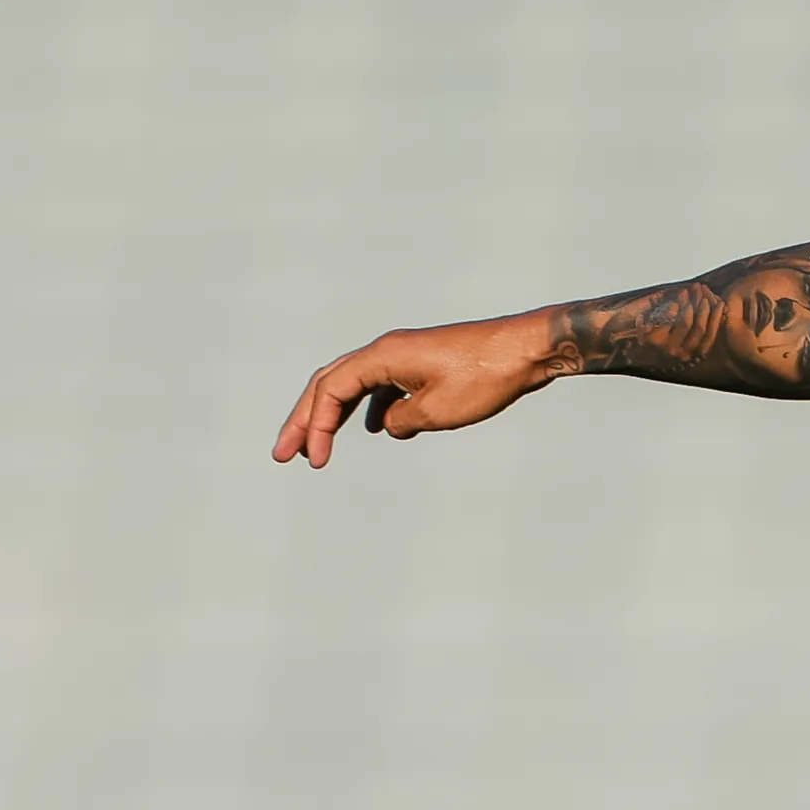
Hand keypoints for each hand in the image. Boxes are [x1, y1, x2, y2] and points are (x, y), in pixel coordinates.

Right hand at [272, 310, 554, 465]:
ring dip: (334, 415)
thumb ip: (402, 421)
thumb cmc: (485, 377)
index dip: (316, 426)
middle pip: (330, 384)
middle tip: (283, 454)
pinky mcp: (422, 364)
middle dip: (305, 420)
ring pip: (355, 385)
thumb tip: (389, 425)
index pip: (331, 390)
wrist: (525, 350)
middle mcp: (386, 351)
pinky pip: (383, 385)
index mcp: (382, 356)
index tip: (314, 460)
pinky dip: (371, 407)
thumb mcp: (438, 412)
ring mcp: (403, 356)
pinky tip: (377, 429)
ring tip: (317, 448)